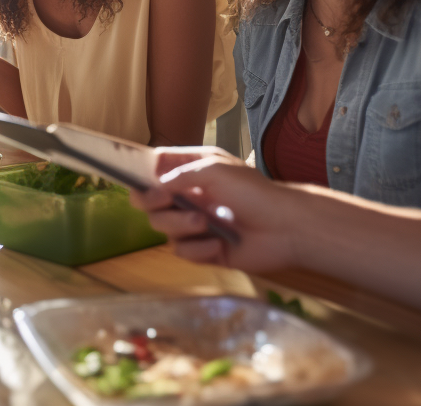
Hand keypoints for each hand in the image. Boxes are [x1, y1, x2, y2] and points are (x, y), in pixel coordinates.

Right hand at [131, 147, 299, 274]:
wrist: (285, 228)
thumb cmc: (254, 192)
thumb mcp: (216, 170)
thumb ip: (181, 175)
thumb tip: (156, 185)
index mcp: (193, 171)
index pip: (157, 169)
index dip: (142, 173)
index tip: (135, 178)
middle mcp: (190, 196)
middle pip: (150, 202)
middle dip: (153, 202)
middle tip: (164, 201)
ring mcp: (195, 224)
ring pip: (164, 228)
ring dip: (180, 225)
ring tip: (203, 223)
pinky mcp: (204, 250)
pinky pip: (183, 252)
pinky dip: (197, 249)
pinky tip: (218, 245)